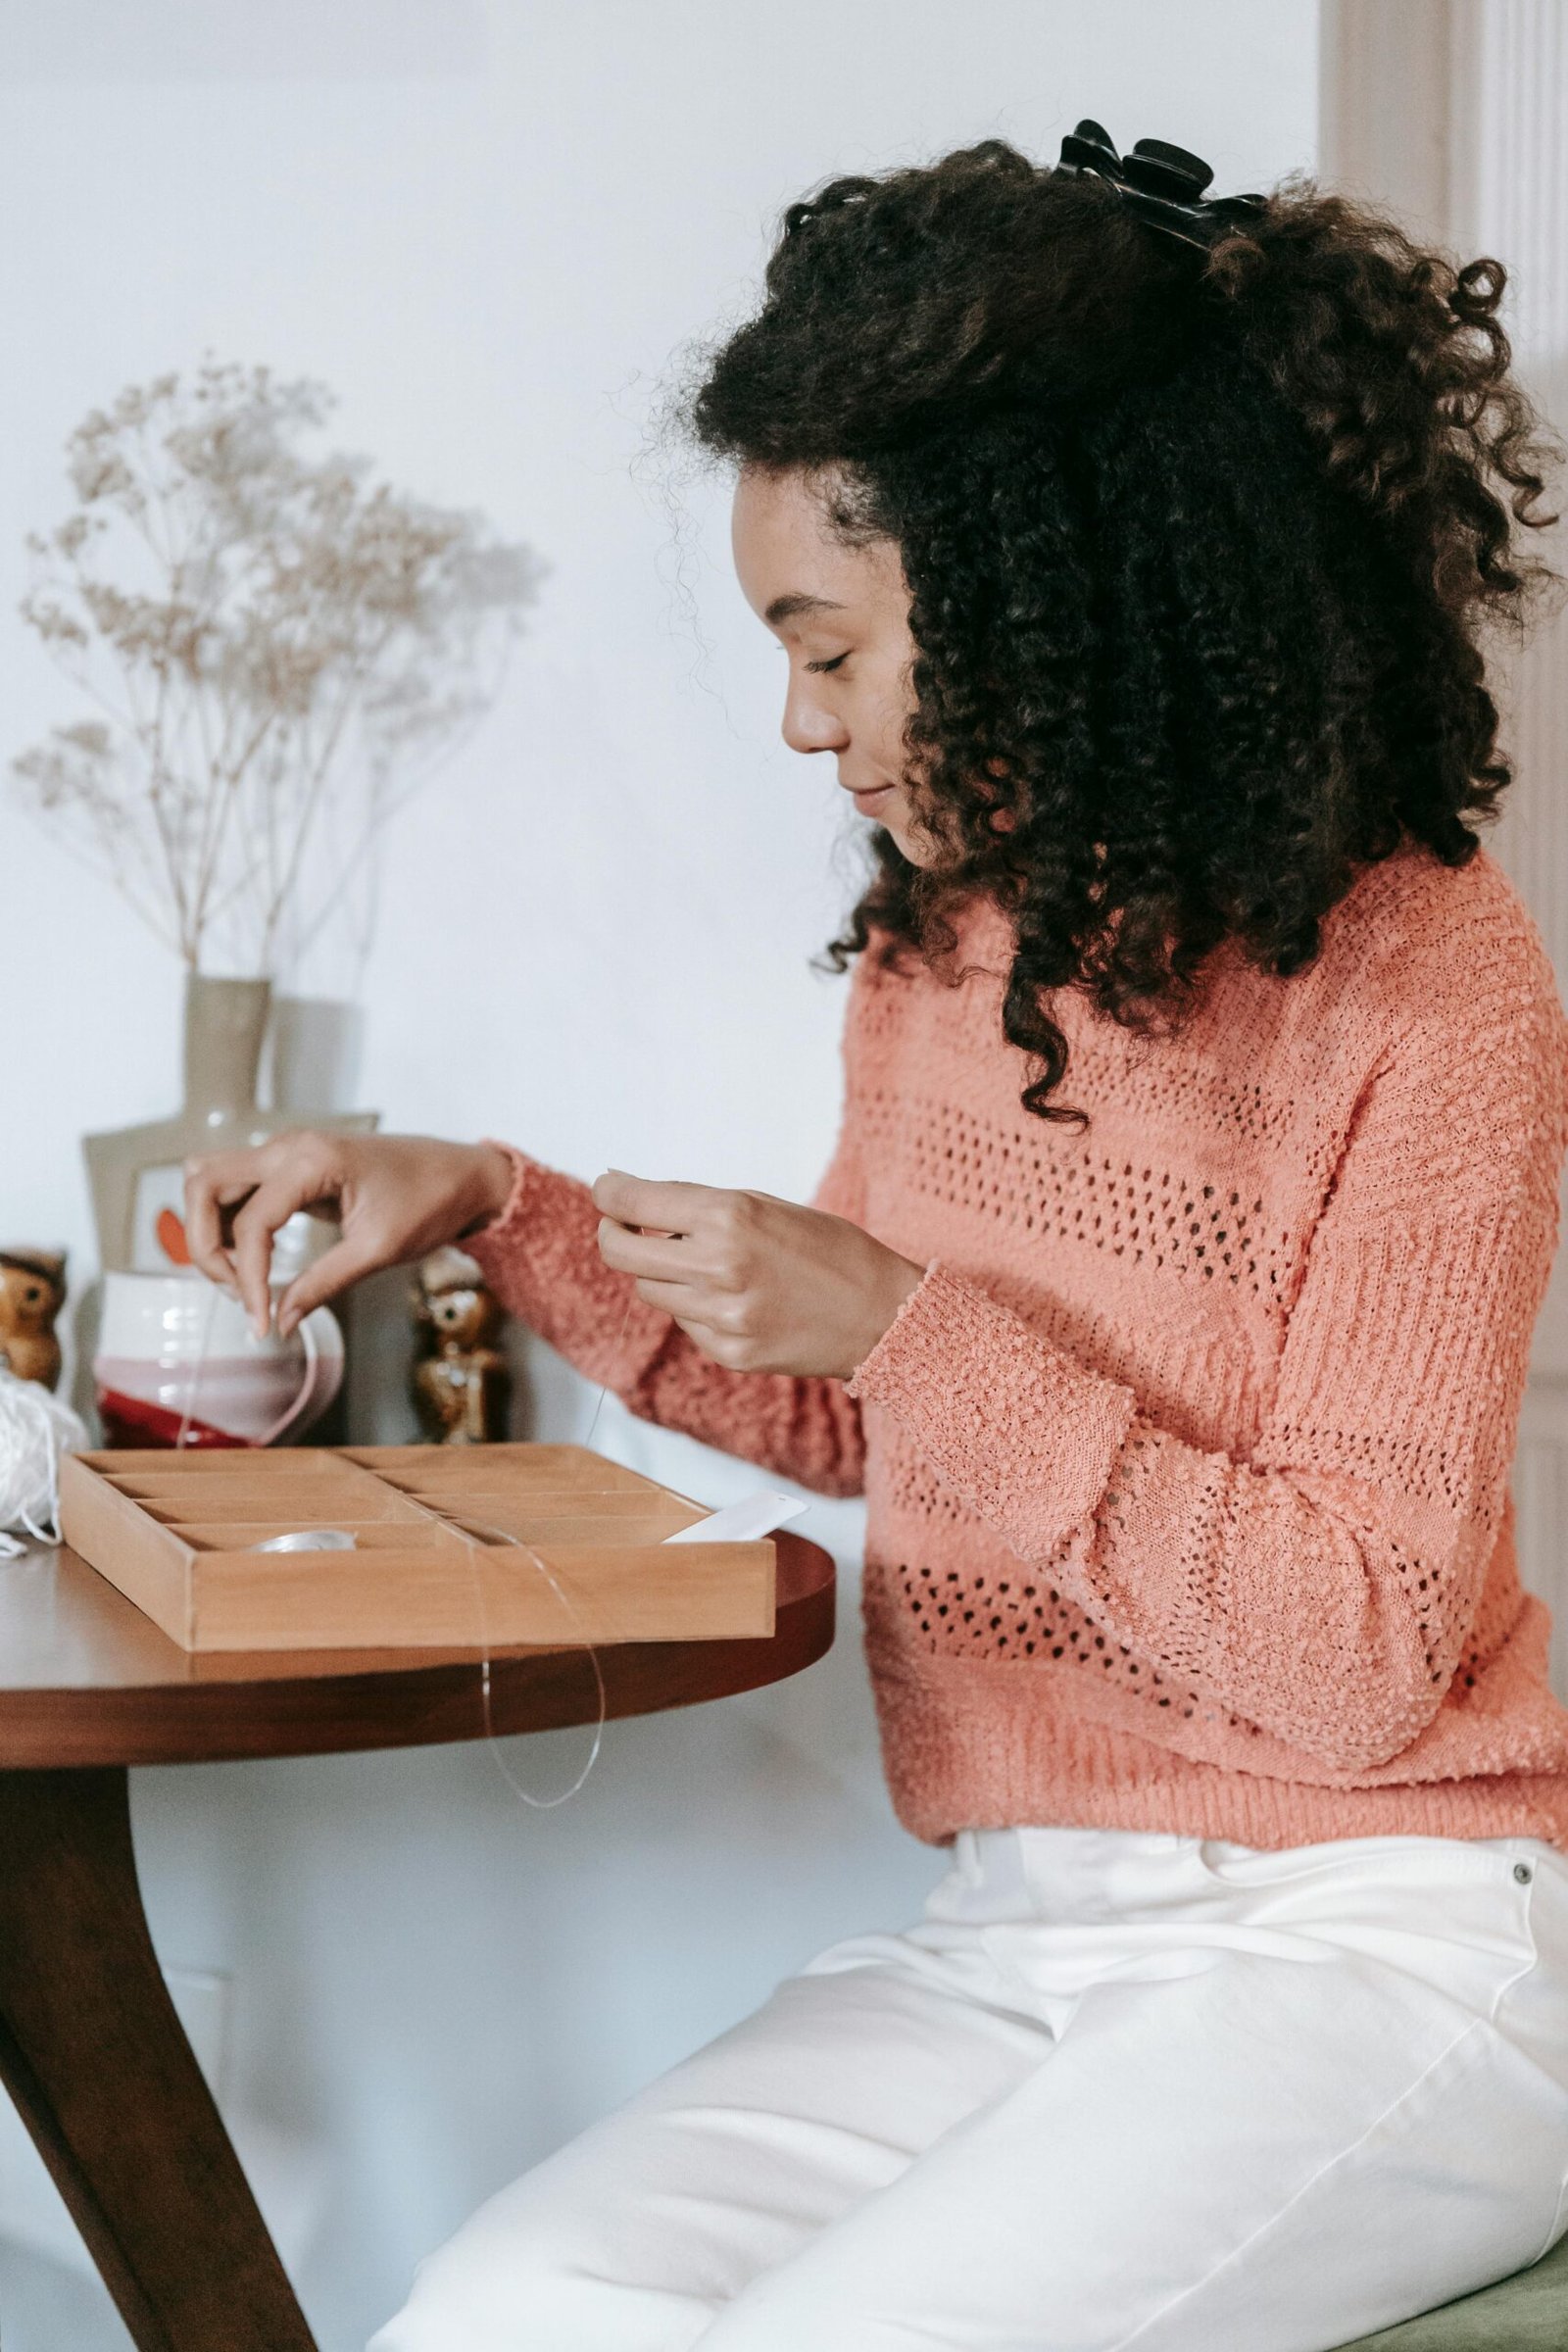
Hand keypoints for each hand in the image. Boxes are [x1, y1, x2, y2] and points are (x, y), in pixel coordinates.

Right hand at [183, 1131, 515, 1340]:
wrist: (461, 1174)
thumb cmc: (429, 1201)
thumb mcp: (379, 1250)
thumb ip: (324, 1285)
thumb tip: (280, 1322)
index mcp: (312, 1159)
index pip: (251, 1223)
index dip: (247, 1279)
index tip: (261, 1324)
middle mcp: (288, 1146)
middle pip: (203, 1183)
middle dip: (204, 1244)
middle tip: (237, 1292)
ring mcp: (284, 1152)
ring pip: (210, 1181)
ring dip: (210, 1231)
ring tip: (244, 1280)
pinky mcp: (288, 1166)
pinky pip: (235, 1189)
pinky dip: (229, 1224)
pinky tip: (254, 1263)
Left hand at [590, 1169, 925, 1379]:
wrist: (882, 1315)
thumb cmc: (830, 1250)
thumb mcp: (767, 1206)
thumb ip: (702, 1208)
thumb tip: (635, 1204)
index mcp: (730, 1217)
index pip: (633, 1202)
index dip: (609, 1193)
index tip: (606, 1190)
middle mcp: (718, 1266)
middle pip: (620, 1252)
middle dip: (613, 1233)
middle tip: (621, 1225)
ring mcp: (721, 1316)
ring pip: (649, 1289)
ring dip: (662, 1271)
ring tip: (706, 1263)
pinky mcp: (728, 1352)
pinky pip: (685, 1322)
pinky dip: (696, 1306)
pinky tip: (738, 1300)